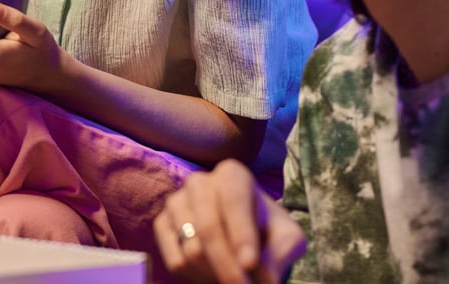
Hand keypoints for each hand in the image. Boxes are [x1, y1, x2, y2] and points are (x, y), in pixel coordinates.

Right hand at [153, 159, 306, 283]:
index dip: (241, 234)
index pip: (233, 201)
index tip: (249, 264)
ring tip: (234, 280)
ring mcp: (175, 202)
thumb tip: (260, 277)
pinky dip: (197, 278)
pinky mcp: (162, 225)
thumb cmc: (268, 230)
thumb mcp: (287, 238)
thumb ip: (280, 252)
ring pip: (191, 249)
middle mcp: (199, 182)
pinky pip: (176, 261)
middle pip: (208, 228)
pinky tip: (214, 276)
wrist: (244, 234)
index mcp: (232, 175)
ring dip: (215, 274)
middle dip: (227, 265)